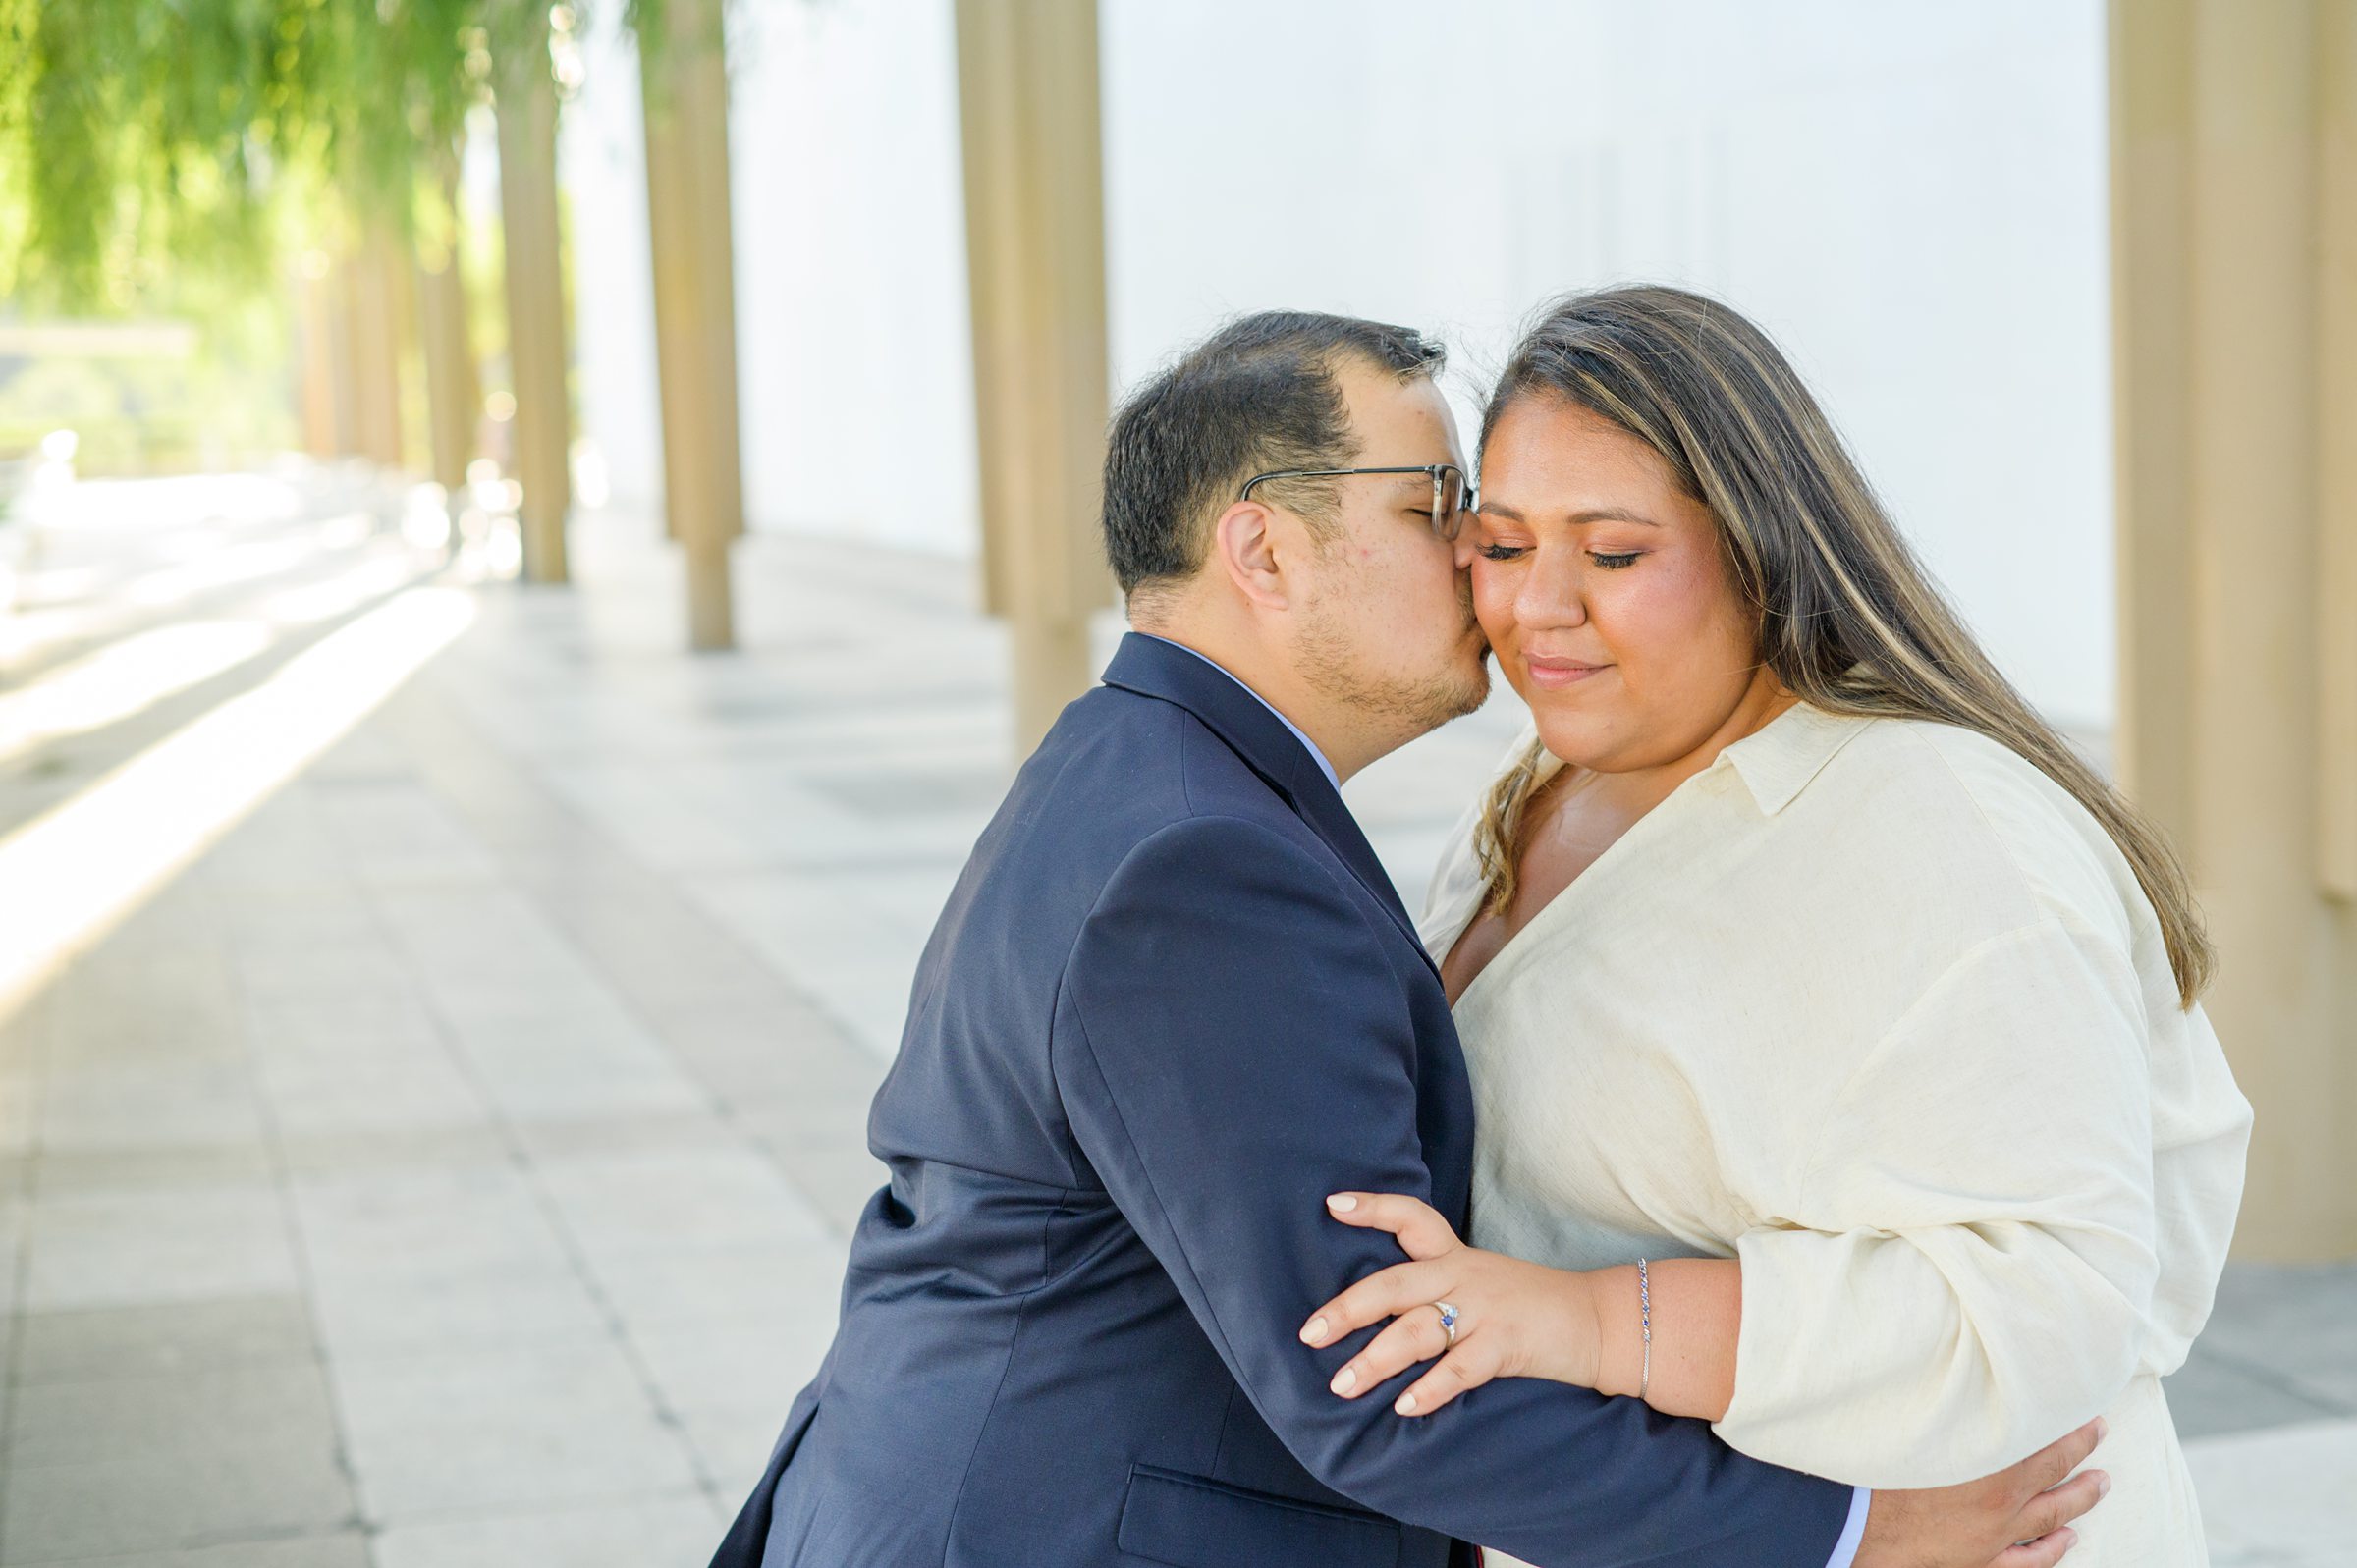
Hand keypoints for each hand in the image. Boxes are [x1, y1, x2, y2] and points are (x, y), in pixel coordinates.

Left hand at [1298, 1192, 1600, 1413]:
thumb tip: (1374, 1312)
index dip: (1373, 1208)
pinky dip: (1431, 1388)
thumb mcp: (1480, 1280)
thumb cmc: (1529, 1304)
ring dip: (1376, 1360)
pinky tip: (1404, 1406)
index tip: (1333, 1204)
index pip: (1411, 1218)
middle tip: (1309, 1333)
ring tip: (1342, 1385)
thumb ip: (1434, 1286)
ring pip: (1419, 1330)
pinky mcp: (1507, 1344)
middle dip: (1348, 1309)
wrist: (1599, 1320)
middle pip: (1395, 1285)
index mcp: (1455, 1257)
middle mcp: (1464, 1277)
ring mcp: (1485, 1310)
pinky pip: (1461, 1367)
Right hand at [1856, 1419, 2111, 1567]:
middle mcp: (2002, 1502)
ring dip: (2080, 1500)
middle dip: (2082, 1453)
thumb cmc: (1877, 1469)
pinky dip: (2051, 1550)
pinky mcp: (1978, 1560)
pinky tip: (2067, 1540)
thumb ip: (1949, 1402)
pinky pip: (2028, 1561)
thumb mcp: (1916, 1422)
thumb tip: (1963, 1371)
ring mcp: (1994, 1536)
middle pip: (2056, 1476)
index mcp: (1991, 1465)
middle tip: (2100, 1432)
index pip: (2047, 1440)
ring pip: (2052, 1519)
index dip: (2070, 1425)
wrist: (1853, 1524)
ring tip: (2100, 1485)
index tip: (2085, 1407)